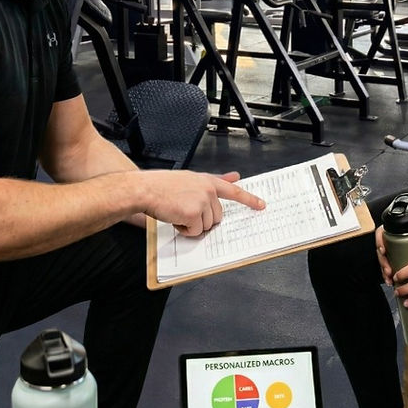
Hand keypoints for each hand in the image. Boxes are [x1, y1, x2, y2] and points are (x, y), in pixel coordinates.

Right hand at [142, 170, 263, 236]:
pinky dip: (185, 230)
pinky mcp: (194, 213)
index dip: (249, 199)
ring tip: (178, 212)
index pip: (233, 191)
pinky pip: (196, 231)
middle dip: (202, 219)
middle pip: (217, 216)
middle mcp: (208, 190)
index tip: (261, 205)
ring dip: (193, 225)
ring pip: (207, 226)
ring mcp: (202, 201)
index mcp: (208, 181)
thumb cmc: (164, 185)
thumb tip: (235, 176)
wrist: (146, 189)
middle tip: (185, 211)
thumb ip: (216, 179)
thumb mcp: (192, 179)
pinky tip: (175, 218)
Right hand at [375, 205, 407, 284]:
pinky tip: (392, 281)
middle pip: (381, 250)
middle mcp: (390, 236)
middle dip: (383, 262)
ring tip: (390, 280)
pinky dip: (390, 272)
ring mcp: (392, 246)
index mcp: (393, 226)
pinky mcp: (396, 253)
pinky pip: (389, 262)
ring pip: (384, 258)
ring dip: (385, 270)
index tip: (384, 250)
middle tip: (389, 271)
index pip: (381, 233)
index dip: (380, 242)